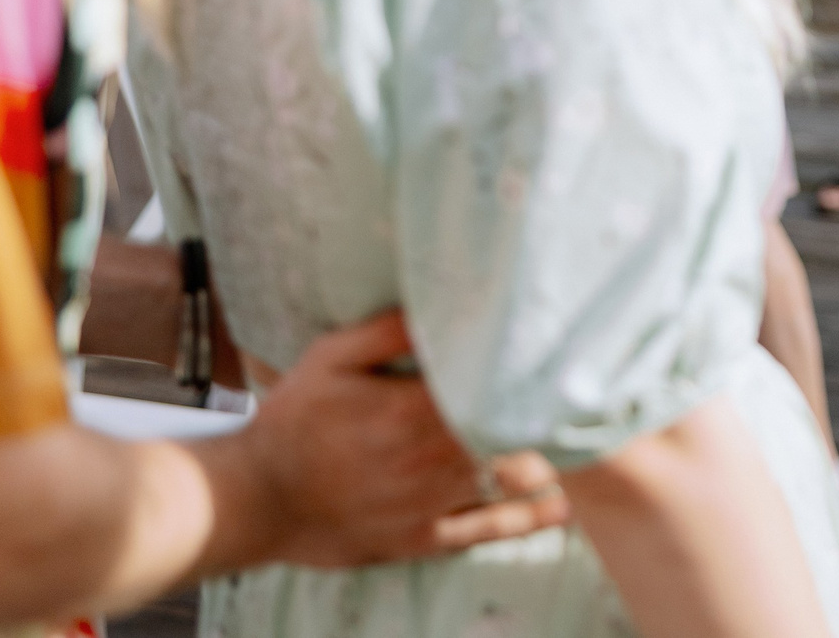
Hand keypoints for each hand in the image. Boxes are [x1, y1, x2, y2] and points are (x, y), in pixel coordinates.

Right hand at [238, 311, 568, 565]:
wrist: (255, 498)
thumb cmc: (291, 420)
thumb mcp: (331, 358)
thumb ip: (390, 332)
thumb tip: (444, 300)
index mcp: (413, 409)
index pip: (493, 386)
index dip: (530, 372)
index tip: (562, 354)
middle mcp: (431, 460)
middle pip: (514, 433)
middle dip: (547, 413)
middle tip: (583, 392)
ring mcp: (430, 503)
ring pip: (510, 480)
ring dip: (549, 461)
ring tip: (582, 439)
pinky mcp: (421, 538)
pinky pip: (486, 530)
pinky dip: (528, 519)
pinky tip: (560, 509)